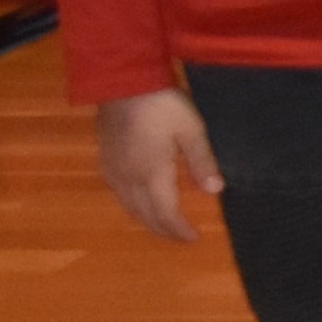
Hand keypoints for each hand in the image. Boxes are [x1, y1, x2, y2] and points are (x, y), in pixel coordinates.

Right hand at [94, 89, 218, 241]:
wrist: (123, 83)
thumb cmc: (162, 104)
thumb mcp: (191, 129)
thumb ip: (202, 161)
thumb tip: (216, 191)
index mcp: (152, 174)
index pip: (165, 213)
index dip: (179, 230)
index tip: (194, 238)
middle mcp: (128, 179)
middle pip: (145, 215)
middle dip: (163, 230)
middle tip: (181, 237)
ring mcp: (113, 171)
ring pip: (129, 207)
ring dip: (147, 220)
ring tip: (164, 225)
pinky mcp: (105, 161)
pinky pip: (119, 195)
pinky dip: (133, 206)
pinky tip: (141, 202)